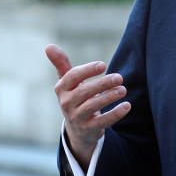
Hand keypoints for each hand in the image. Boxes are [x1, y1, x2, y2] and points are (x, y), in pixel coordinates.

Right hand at [45, 44, 130, 168]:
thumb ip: (61, 63)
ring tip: (123, 90)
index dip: (88, 70)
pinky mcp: (88, 129)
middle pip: (84, 91)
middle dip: (103, 83)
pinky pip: (102, 122)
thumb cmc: (75, 97)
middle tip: (119, 77)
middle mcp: (66, 103)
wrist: (78, 127)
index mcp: (61, 89)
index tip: (103, 65)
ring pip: (93, 106)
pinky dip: (115, 114)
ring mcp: (76, 117)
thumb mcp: (68, 81)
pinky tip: (126, 105)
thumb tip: (48, 46)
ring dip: (110, 97)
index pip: (72, 76)